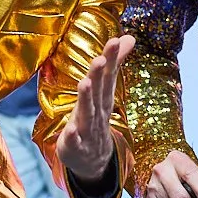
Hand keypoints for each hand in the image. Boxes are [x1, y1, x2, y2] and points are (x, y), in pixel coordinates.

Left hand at [55, 35, 133, 179]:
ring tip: (84, 83)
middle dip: (99, 75)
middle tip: (100, 57)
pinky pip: (74, 141)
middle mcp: (97, 112)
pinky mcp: (74, 146)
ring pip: (87, 113)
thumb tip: (128, 37)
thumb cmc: (96, 119)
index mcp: (103, 98)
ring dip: (86, 99)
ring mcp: (87, 130)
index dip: (112, 59)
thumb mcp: (104, 91)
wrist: (94, 160)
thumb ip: (114, 64)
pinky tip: (69, 129)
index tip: (115, 40)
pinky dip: (72, 136)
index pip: (109, 76)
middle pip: (99, 92)